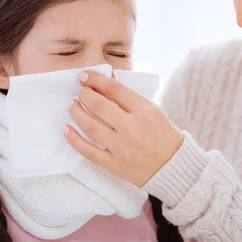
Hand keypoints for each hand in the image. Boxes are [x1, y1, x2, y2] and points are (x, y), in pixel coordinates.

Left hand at [64, 71, 183, 186]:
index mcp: (145, 110)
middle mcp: (133, 128)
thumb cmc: (162, 134)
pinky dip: (74, 139)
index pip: (114, 89)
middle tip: (80, 92)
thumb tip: (106, 79)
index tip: (84, 76)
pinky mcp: (115, 164)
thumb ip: (128, 96)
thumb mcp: (152, 109)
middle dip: (84, 94)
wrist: (174, 165)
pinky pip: (88, 151)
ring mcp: (123, 147)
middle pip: (99, 105)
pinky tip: (66, 129)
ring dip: (76, 112)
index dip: (96, 79)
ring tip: (72, 105)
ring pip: (90, 126)